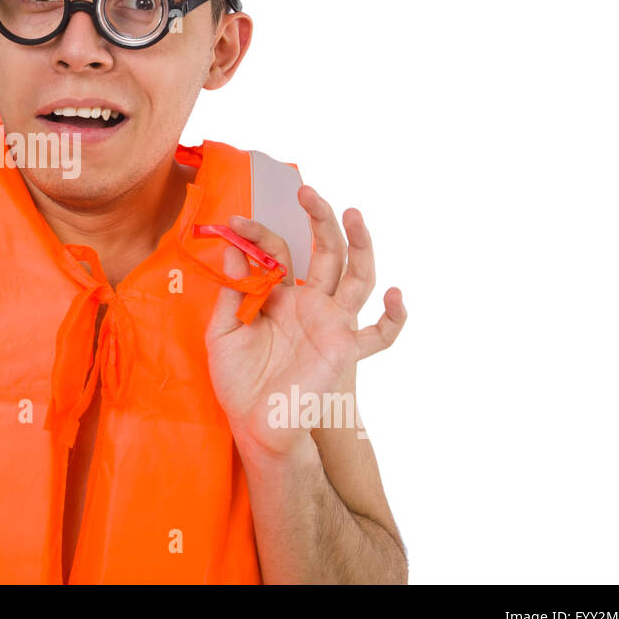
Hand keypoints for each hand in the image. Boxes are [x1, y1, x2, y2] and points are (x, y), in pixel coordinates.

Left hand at [205, 185, 405, 457]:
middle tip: (307, 192)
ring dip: (360, 244)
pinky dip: (393, 317)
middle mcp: (310, 303)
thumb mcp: (224, 332)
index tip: (234, 223)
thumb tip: (235, 248)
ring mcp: (331, 323)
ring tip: (353, 213)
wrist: (256, 425)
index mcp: (280, 296)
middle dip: (319, 219)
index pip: (276, 252)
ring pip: (357, 276)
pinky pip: (379, 334)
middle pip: (325, 251)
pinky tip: (395, 296)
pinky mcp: (345, 348)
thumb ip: (233, 292)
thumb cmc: (238, 381)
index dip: (257, 234)